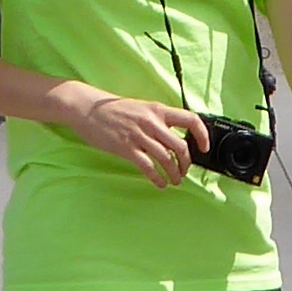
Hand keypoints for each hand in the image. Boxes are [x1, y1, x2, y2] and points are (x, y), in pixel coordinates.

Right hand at [62, 85, 204, 187]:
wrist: (87, 108)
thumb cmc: (113, 110)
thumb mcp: (141, 107)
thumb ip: (157, 119)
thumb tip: (173, 136)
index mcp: (158, 110)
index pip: (190, 119)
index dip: (202, 135)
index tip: (204, 148)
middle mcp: (152, 122)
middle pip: (180, 146)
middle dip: (186, 164)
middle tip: (184, 172)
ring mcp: (139, 135)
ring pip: (166, 159)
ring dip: (174, 174)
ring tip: (174, 181)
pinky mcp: (126, 148)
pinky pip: (148, 167)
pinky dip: (157, 178)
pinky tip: (160, 183)